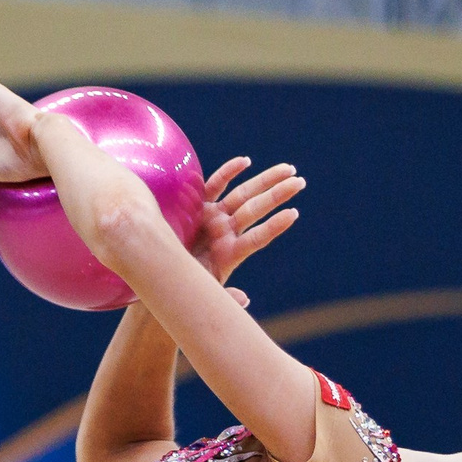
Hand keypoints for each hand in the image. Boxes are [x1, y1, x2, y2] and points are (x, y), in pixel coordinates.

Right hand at [187, 157, 304, 297]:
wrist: (161, 278)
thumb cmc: (182, 290)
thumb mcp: (203, 296)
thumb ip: (225, 298)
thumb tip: (244, 300)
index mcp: (229, 254)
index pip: (256, 238)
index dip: (274, 226)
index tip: (293, 214)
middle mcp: (224, 233)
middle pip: (254, 209)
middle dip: (277, 194)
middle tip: (300, 182)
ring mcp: (213, 219)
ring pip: (242, 195)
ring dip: (265, 180)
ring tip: (289, 169)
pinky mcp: (198, 209)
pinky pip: (215, 186)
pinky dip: (229, 173)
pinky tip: (246, 161)